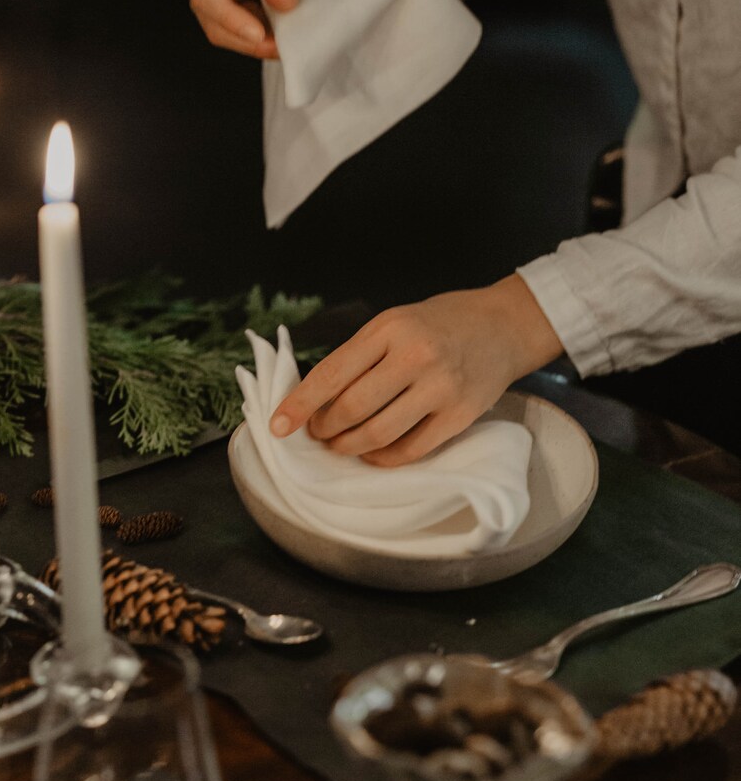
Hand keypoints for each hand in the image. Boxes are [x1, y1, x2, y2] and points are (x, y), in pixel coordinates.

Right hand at [179, 0, 337, 59]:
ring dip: (252, 44)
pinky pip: (234, 36)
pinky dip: (256, 42)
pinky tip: (277, 37)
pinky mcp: (223, 10)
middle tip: (280, 46)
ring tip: (282, 41)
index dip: (230, 18)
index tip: (260, 35)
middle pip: (211, 20)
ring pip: (221, 33)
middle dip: (246, 39)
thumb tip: (280, 1)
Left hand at [270, 275, 563, 465]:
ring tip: (340, 445)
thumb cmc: (439, 324)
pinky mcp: (460, 415)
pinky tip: (371, 453)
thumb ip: (359, 355)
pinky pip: (411, 450)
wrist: (504, 326)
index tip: (277, 425)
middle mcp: (415, 356)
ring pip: (378, 434)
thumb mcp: (395, 322)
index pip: (332, 373)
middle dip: (325, 429)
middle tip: (317, 434)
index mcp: (389, 329)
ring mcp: (441, 388)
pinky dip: (382, 458)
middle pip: (352, 408)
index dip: (299, 404)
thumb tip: (314, 400)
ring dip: (349, 447)